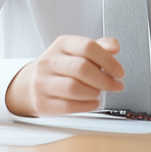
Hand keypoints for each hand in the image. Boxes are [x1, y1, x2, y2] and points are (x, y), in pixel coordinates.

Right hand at [6, 35, 125, 116]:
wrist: (31, 84)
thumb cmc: (62, 68)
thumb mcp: (78, 52)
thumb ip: (100, 47)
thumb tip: (114, 47)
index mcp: (61, 45)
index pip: (87, 47)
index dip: (109, 60)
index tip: (119, 72)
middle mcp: (49, 61)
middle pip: (82, 68)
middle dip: (105, 80)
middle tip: (115, 86)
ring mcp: (42, 82)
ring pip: (74, 88)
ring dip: (94, 93)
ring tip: (99, 93)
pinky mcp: (42, 102)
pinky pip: (69, 106)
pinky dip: (87, 106)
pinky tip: (92, 102)